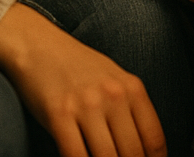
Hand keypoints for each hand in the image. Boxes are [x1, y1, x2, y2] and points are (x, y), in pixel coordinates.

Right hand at [0, 2, 164, 156]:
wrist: (40, 46)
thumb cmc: (78, 68)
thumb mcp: (114, 80)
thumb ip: (130, 109)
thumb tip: (144, 148)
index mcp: (132, 88)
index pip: (153, 138)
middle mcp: (113, 95)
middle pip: (132, 152)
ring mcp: (86, 105)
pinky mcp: (59, 115)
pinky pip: (74, 155)